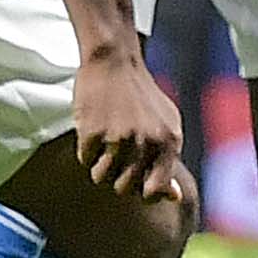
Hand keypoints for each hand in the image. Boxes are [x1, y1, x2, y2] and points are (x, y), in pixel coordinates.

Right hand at [70, 44, 188, 204]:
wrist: (114, 60)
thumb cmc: (141, 96)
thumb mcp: (165, 125)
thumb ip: (169, 161)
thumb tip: (173, 197)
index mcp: (168, 141)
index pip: (155, 190)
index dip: (143, 193)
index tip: (137, 184)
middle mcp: (146, 141)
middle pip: (124, 188)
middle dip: (117, 179)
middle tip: (116, 159)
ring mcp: (118, 137)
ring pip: (101, 177)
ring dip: (99, 167)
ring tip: (104, 145)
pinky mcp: (92, 130)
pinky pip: (85, 159)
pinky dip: (86, 150)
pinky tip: (93, 129)